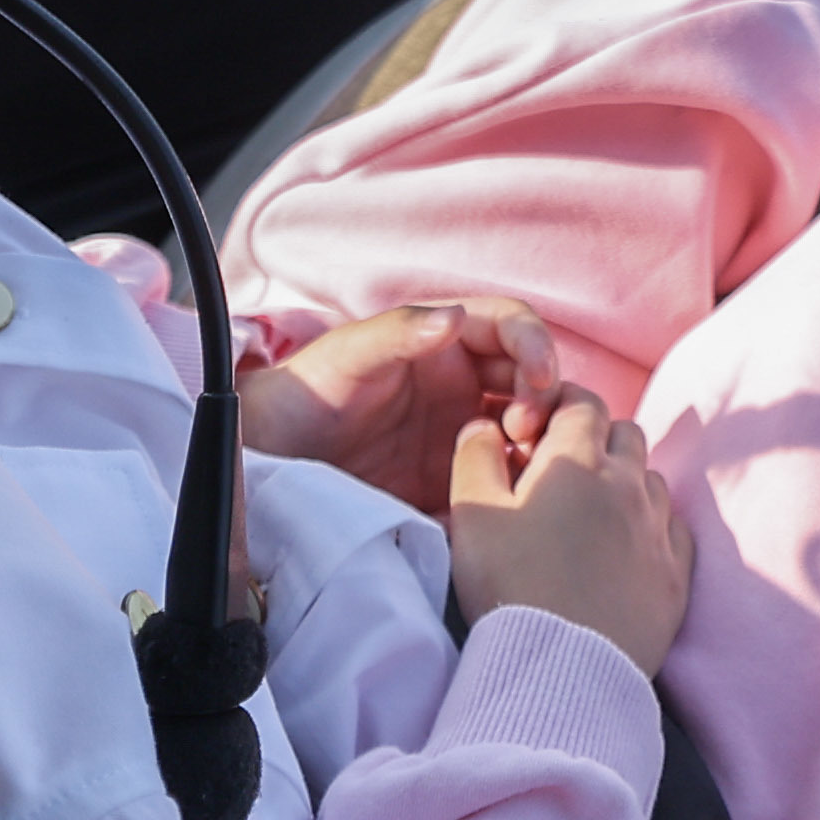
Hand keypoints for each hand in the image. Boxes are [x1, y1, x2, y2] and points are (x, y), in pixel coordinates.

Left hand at [244, 300, 556, 520]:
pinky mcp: (457, 484)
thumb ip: (400, 332)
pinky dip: (517, 489)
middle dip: (544, 400)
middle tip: (525, 432)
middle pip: (532, 382)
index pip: (511, 331)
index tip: (541, 377)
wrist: (276, 460)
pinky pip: (503, 484)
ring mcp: (464, 436)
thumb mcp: (349, 354)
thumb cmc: (309, 392)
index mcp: (448, 344)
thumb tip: (456, 318)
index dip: (535, 346)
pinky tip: (510, 501)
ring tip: (523, 468)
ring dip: (539, 445)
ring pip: (527, 434)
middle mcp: (465, 386)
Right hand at [448, 385, 691, 677]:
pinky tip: (625, 548)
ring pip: (650, 480)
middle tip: (558, 474)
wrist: (560, 670)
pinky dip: (651, 526)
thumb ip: (475, 455)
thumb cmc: (509, 587)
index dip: (557, 408)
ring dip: (624, 483)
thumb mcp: (471, 514)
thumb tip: (486, 426)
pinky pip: (673, 529)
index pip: (581, 402)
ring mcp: (660, 529)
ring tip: (589, 516)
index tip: (534, 435)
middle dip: (594, 440)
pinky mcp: (677, 575)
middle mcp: (629, 483)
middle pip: (624, 433)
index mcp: (578, 459)